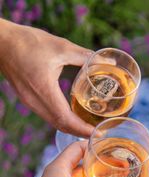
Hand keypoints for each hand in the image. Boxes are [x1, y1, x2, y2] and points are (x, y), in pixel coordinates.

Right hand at [0, 19, 93, 136]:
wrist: (1, 43)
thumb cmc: (28, 42)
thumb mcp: (61, 47)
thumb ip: (85, 56)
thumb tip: (107, 63)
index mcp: (44, 90)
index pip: (66, 119)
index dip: (83, 129)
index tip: (98, 132)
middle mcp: (35, 101)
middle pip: (61, 125)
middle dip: (80, 132)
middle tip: (98, 131)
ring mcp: (30, 103)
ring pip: (54, 122)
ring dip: (71, 127)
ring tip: (88, 126)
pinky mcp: (28, 100)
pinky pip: (48, 116)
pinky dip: (62, 120)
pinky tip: (72, 116)